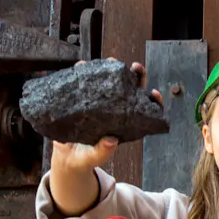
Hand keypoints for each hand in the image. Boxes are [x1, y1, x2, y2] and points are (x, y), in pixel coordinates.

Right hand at [49, 63, 160, 213]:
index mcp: (124, 124)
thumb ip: (103, 151)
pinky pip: (86, 82)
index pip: (144, 110)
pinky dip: (84, 72)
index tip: (153, 92)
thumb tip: (112, 140)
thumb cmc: (84, 158)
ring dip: (110, 68)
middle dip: (135, 76)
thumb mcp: (93, 158)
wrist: (65, 156)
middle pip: (131, 90)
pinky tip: (81, 65)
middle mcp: (115, 111)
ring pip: (110, 82)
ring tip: (109, 60)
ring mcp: (100, 103)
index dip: (152, 101)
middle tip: (134, 66)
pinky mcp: (84, 99)